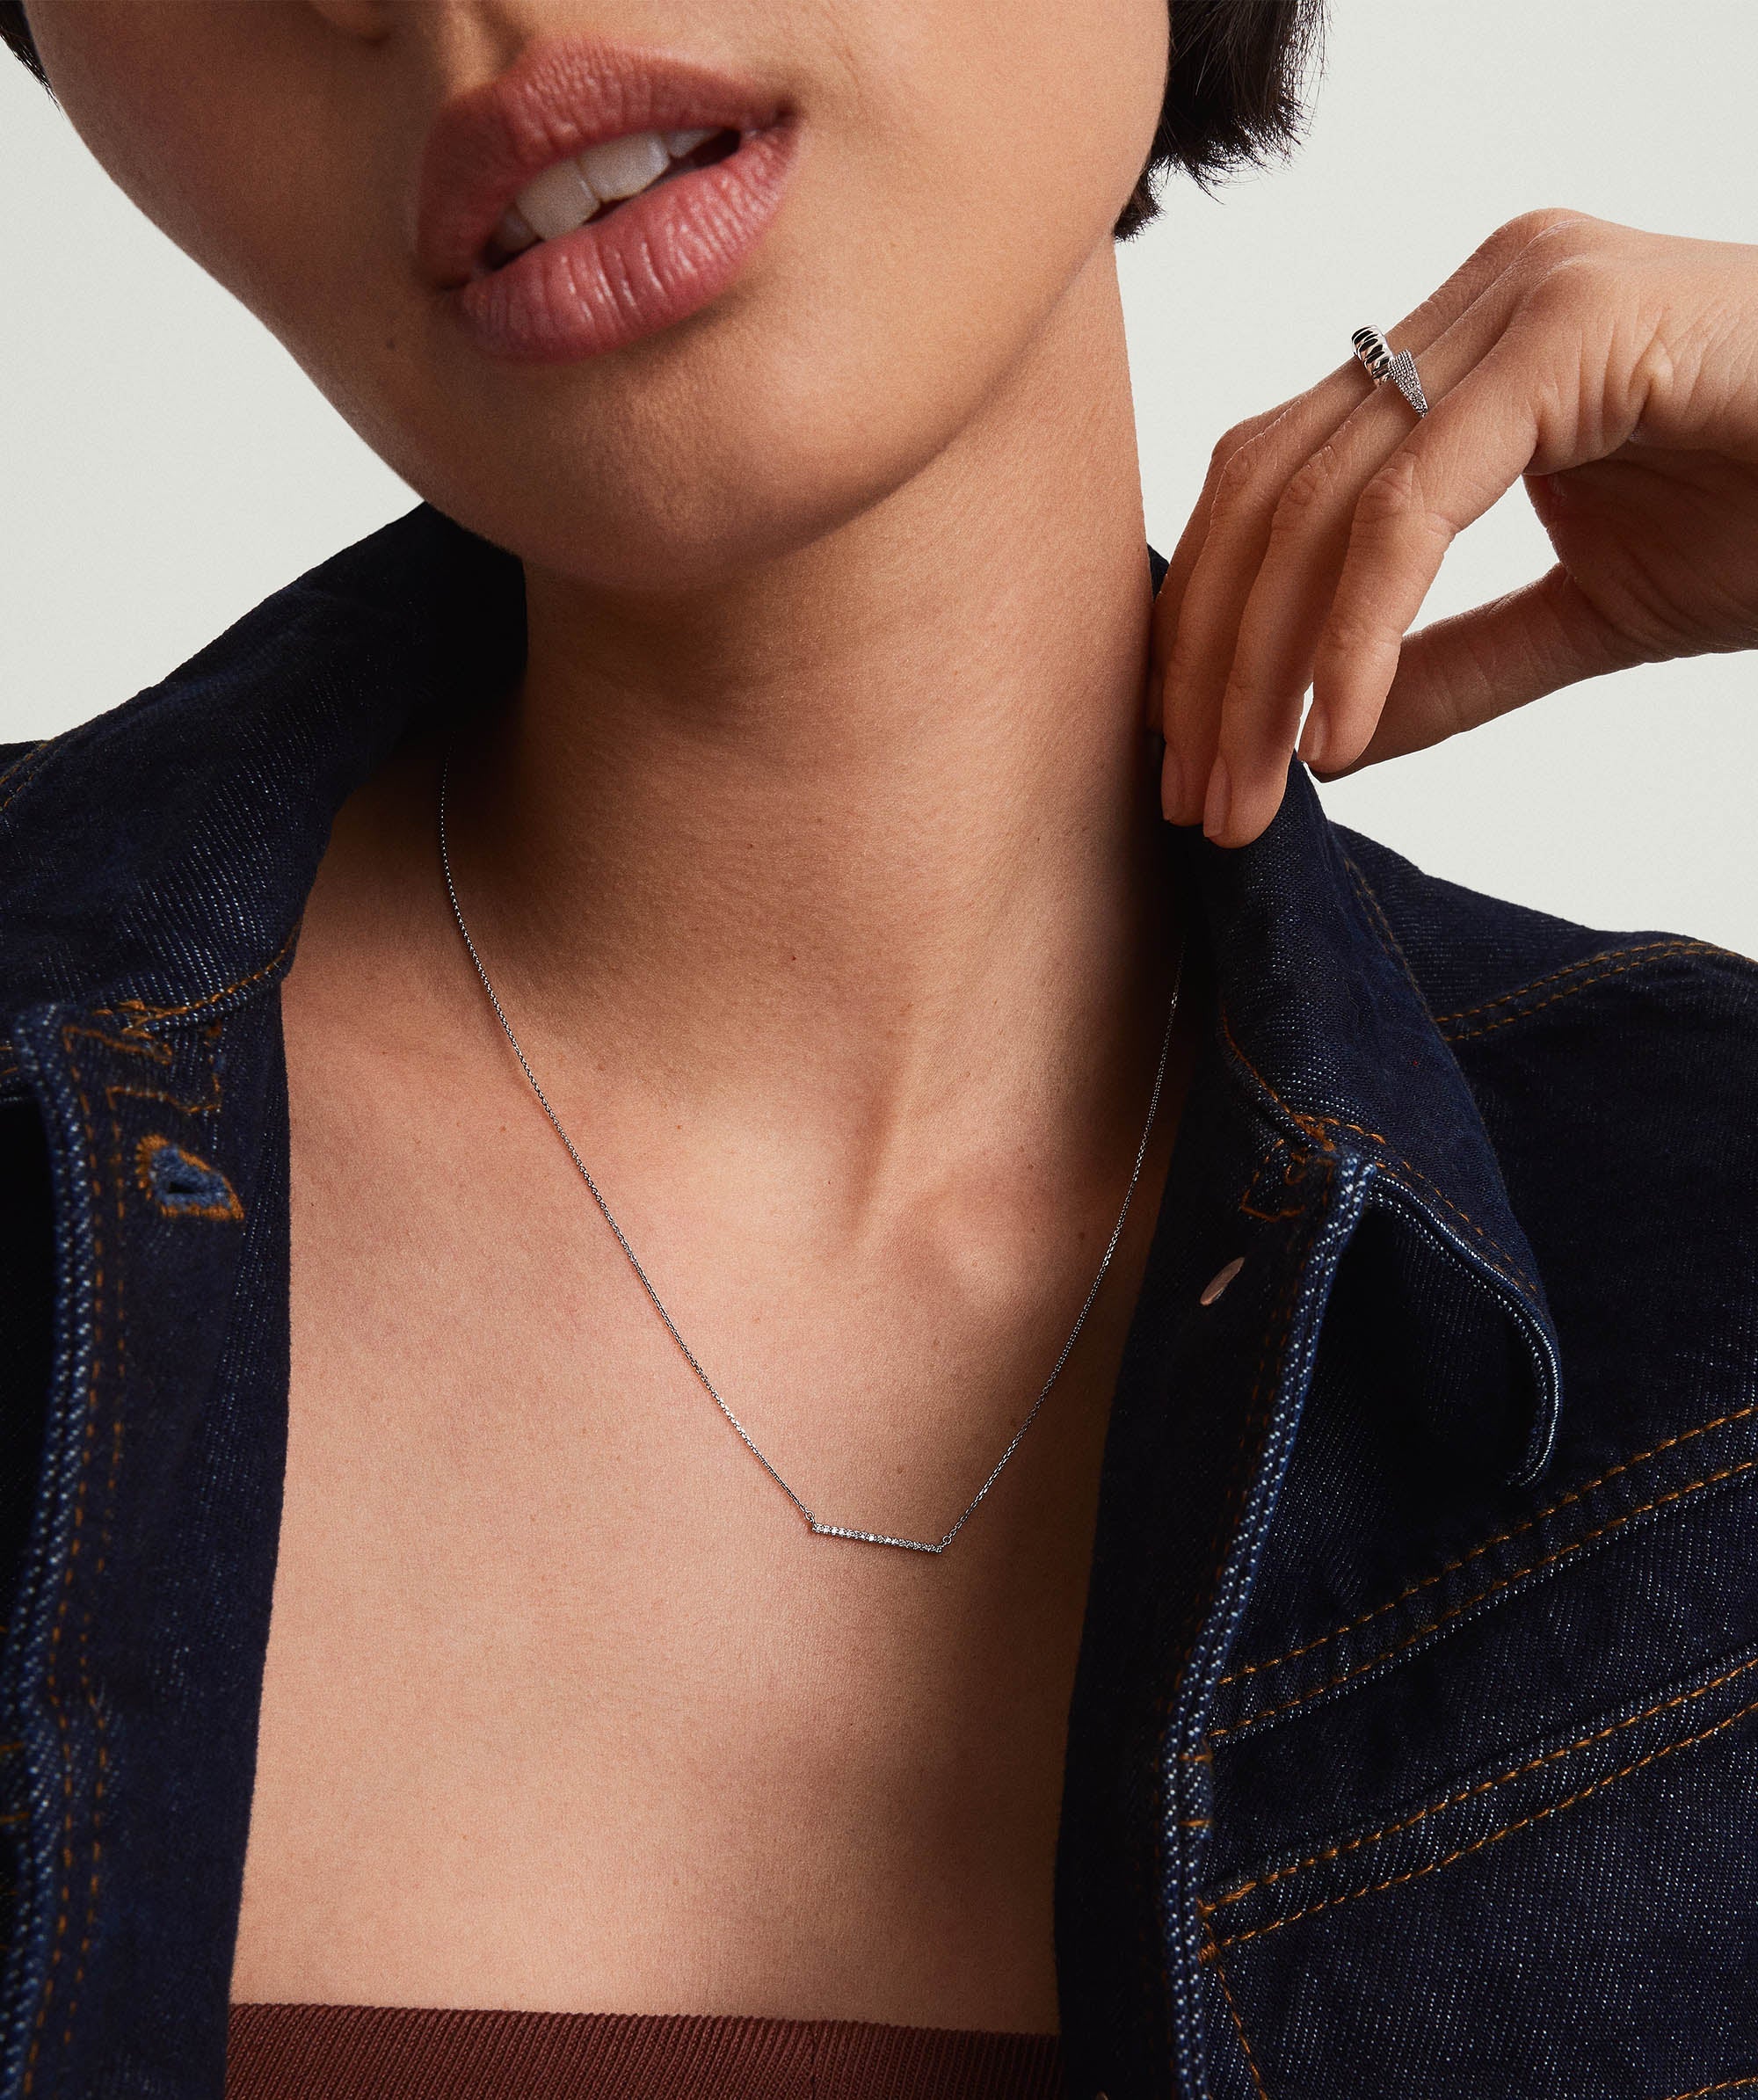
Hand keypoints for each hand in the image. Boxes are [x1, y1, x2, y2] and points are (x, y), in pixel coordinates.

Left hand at [1152, 210, 1757, 845]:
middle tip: (1197, 804)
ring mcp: (1523, 291)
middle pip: (1268, 485)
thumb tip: (1322, 740)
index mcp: (1462, 349)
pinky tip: (1334, 732)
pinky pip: (1416, 497)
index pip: (1275, 483)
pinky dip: (1361, 625)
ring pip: (1319, 493)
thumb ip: (1453, 662)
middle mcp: (1474, 298)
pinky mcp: (1574, 323)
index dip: (1213, 627)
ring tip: (1246, 794)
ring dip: (1261, 665)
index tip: (1194, 766)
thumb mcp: (1589, 613)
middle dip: (1212, 661)